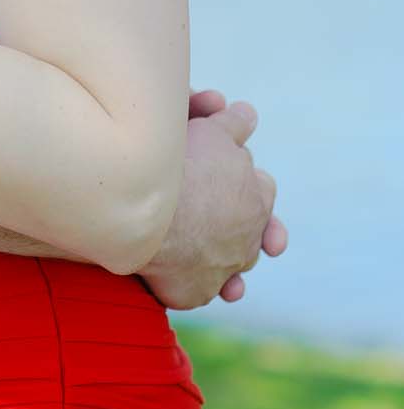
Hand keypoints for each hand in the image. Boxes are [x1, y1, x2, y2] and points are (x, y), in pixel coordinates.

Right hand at [141, 94, 286, 309]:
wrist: (147, 208)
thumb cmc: (182, 164)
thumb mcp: (212, 130)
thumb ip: (234, 123)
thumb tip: (249, 114)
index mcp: (257, 197)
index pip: (260, 187)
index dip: (243, 177)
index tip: (232, 172)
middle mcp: (247, 239)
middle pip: (247, 229)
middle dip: (236, 221)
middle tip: (215, 209)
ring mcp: (222, 270)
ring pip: (226, 265)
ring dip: (217, 256)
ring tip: (200, 244)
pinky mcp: (192, 293)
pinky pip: (194, 289)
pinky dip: (190, 280)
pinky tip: (179, 271)